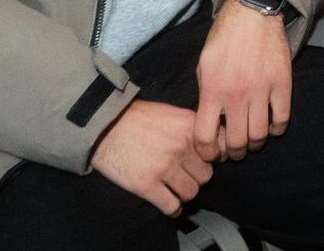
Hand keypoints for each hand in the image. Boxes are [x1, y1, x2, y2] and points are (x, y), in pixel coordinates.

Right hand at [92, 100, 212, 215]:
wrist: (103, 126)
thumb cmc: (137, 118)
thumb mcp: (172, 113)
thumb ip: (192, 127)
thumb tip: (212, 143)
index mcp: (190, 126)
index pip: (221, 149)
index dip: (216, 158)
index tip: (208, 162)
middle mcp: (181, 146)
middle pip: (207, 174)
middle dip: (198, 177)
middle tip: (187, 176)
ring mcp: (164, 166)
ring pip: (192, 192)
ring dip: (185, 193)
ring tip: (177, 189)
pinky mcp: (146, 184)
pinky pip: (172, 206)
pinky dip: (173, 209)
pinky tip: (170, 206)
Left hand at [193, 0, 292, 161]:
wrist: (252, 14)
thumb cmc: (224, 39)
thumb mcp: (203, 66)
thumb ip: (206, 95)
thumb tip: (211, 122)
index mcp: (212, 90)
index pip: (205, 137)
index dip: (208, 153)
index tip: (212, 154)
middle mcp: (237, 94)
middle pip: (236, 142)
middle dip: (234, 153)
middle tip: (235, 150)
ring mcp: (262, 89)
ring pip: (260, 134)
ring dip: (256, 143)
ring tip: (253, 140)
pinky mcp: (282, 83)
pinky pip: (282, 117)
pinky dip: (278, 128)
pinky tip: (272, 126)